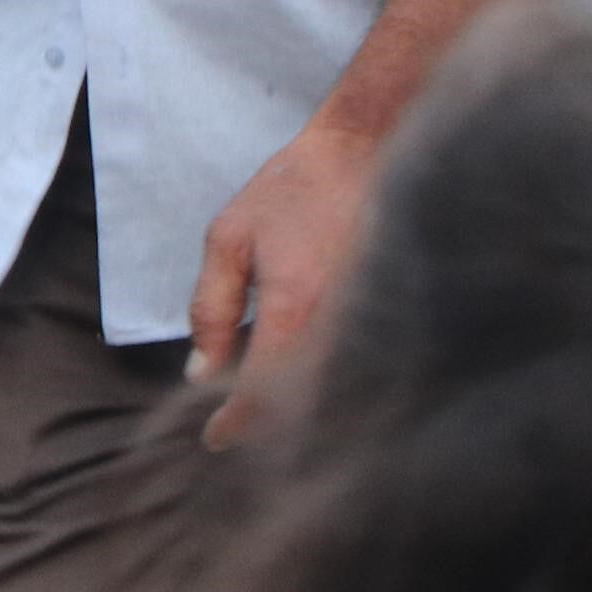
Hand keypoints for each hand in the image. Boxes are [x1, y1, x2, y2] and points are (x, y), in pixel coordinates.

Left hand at [189, 114, 376, 444]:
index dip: (237, 425)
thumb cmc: (294, 191)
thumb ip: (211, 309)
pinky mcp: (391, 319)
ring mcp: (371, 325)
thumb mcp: (229, 240)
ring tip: (259, 407)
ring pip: (330, 395)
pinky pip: (354, 370)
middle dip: (265, 425)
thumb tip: (200, 372)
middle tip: (232, 426)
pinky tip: (298, 377)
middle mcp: (340, 326)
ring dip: (294, 410)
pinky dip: (323, 384)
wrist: (368, 152)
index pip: (263, 393)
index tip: (214, 439)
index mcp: (295, 308)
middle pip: (301, 408)